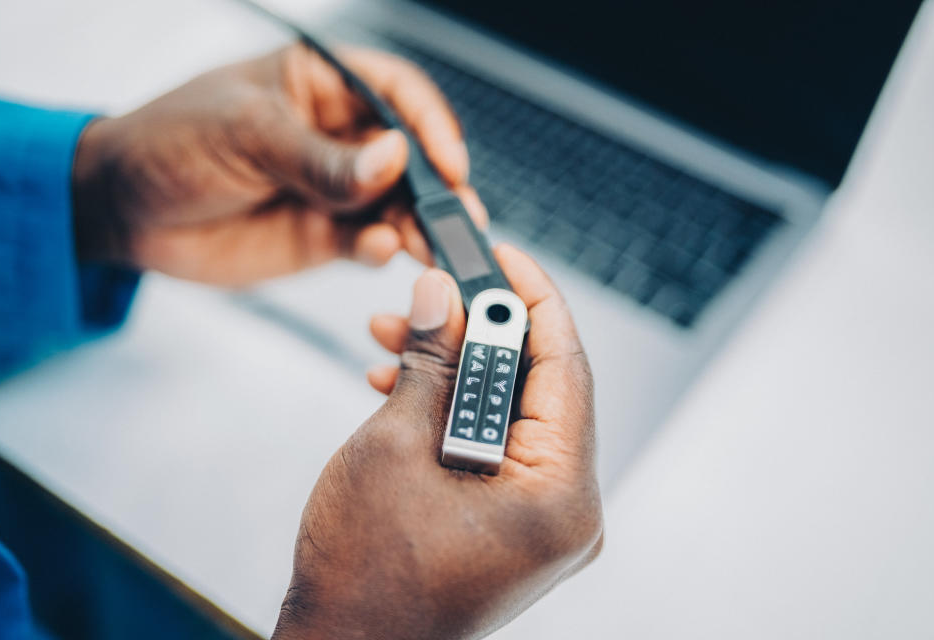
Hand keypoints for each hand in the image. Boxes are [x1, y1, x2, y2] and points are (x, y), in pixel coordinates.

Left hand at [72, 45, 486, 284]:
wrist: (123, 212)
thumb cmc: (171, 143)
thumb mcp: (245, 135)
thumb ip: (319, 157)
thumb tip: (392, 160)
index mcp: (322, 85)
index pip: (396, 94)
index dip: (429, 124)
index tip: (446, 160)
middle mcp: (340, 137)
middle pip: (411, 157)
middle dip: (439, 187)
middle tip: (458, 217)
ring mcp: (337, 191)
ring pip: (399, 206)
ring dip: (422, 226)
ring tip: (434, 246)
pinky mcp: (326, 238)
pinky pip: (370, 244)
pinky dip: (382, 251)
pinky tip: (380, 251)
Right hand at [273, 245, 602, 639]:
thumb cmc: (365, 574)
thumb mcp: (395, 444)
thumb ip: (429, 358)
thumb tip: (441, 291)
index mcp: (561, 494)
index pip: (565, 365)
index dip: (532, 298)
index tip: (501, 255)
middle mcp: (568, 510)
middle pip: (539, 386)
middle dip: (479, 331)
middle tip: (437, 289)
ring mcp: (544, 521)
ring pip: (510, 412)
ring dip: (456, 369)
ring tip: (394, 335)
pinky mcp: (516, 524)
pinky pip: (496, 445)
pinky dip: (454, 410)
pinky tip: (403, 384)